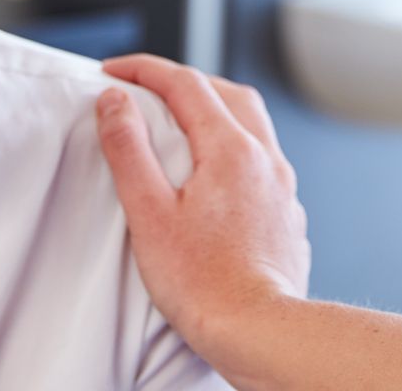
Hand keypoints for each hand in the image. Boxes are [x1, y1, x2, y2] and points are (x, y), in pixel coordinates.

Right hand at [96, 55, 311, 378]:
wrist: (260, 331)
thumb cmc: (204, 283)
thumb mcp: (149, 212)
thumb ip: (129, 149)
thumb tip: (115, 101)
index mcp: (231, 149)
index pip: (185, 83)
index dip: (144, 69)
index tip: (113, 70)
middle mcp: (265, 158)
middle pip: (227, 92)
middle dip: (185, 80)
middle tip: (147, 87)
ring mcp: (282, 187)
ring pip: (252, 123)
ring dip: (216, 109)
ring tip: (182, 121)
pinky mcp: (287, 215)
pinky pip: (263, 159)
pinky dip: (235, 146)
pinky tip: (217, 173)